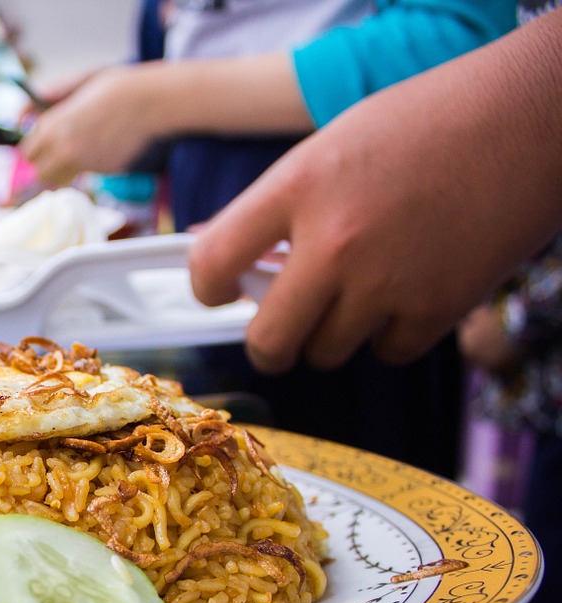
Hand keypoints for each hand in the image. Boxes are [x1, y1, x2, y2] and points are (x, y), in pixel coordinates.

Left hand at [20, 64, 164, 186]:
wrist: (149, 100)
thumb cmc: (115, 87)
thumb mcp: (79, 83)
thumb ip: (50, 98)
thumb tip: (24, 112)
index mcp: (53, 126)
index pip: (28, 153)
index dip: (34, 149)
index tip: (39, 146)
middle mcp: (65, 149)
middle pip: (41, 173)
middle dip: (45, 165)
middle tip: (54, 154)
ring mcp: (85, 163)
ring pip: (62, 179)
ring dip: (64, 170)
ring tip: (78, 150)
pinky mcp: (104, 170)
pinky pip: (89, 173)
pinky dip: (92, 164)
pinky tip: (105, 144)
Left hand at [188, 12, 561, 373]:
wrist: (527, 118)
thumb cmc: (426, 123)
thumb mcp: (330, 148)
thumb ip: (273, 205)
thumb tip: (205, 243)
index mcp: (298, 187)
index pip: (213, 262)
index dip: (206, 286)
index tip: (215, 291)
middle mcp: (335, 241)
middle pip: (268, 341)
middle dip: (268, 343)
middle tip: (277, 330)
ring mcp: (387, 280)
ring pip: (327, 352)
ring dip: (333, 332)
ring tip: (360, 286)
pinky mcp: (438, 307)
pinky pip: (387, 352)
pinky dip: (391, 333)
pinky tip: (406, 290)